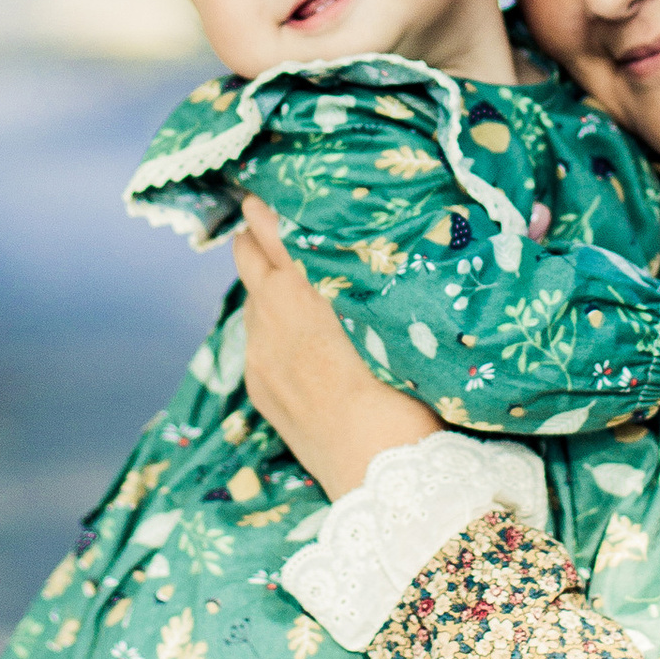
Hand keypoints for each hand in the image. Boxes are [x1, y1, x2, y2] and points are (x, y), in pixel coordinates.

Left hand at [233, 197, 438, 498]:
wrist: (384, 471)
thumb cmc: (412, 390)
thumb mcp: (396, 318)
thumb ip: (373, 277)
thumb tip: (379, 249)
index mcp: (310, 287)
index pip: (273, 227)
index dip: (269, 205)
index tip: (268, 187)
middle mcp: (274, 313)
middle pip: (247, 254)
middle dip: (257, 236)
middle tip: (269, 218)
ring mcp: (260, 351)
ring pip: (250, 297)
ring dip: (263, 282)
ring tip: (287, 275)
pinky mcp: (258, 384)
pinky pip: (254, 336)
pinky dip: (266, 322)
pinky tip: (290, 329)